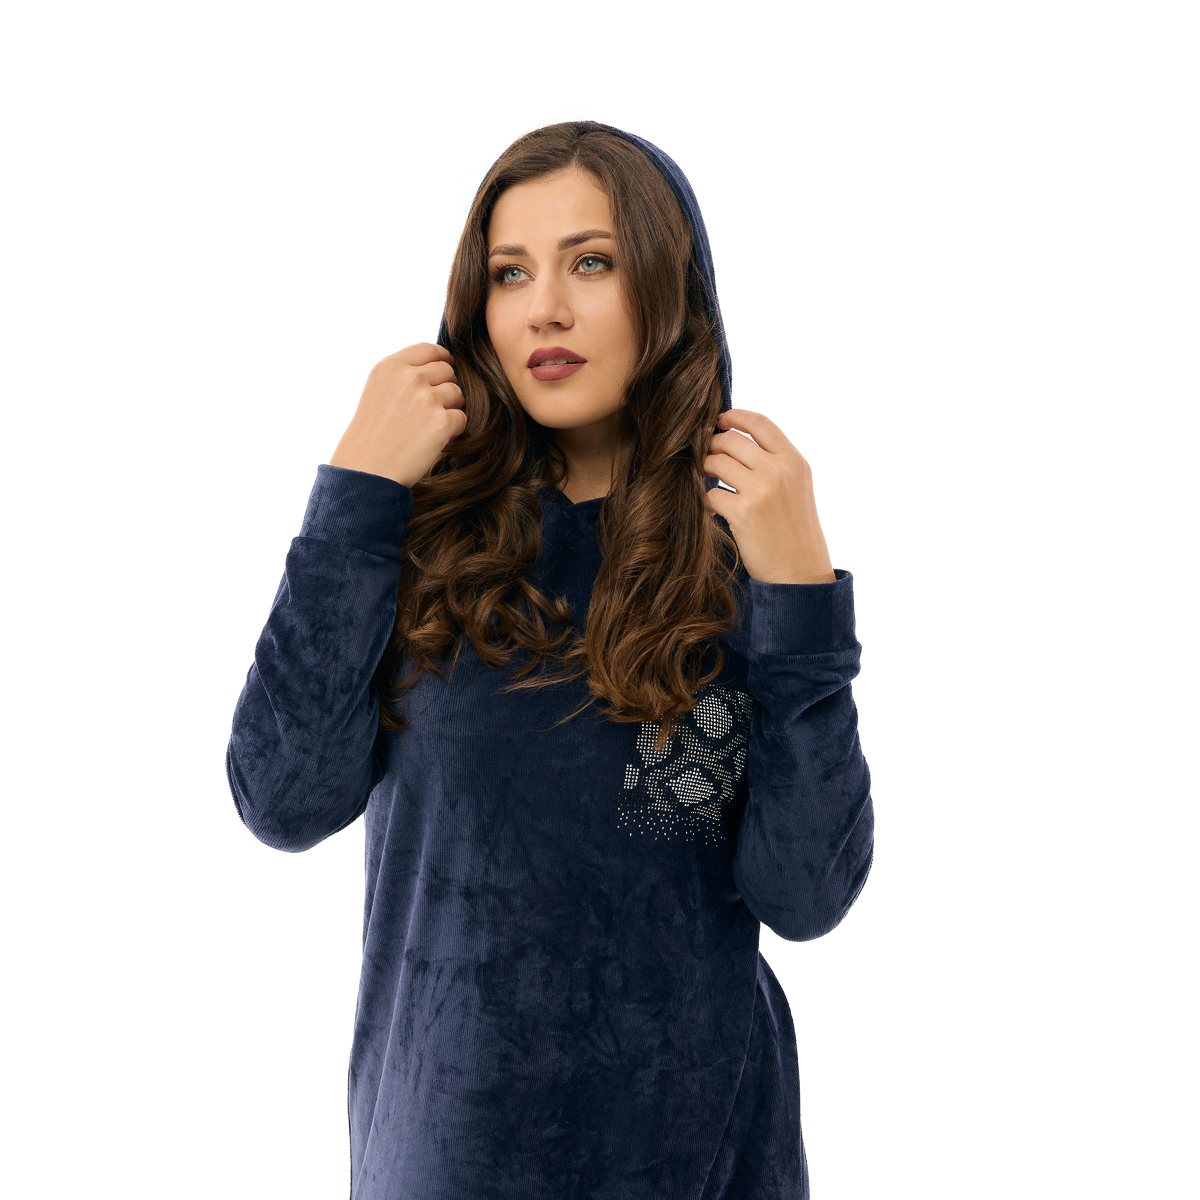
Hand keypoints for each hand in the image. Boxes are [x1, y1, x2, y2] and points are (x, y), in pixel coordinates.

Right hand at [329, 342, 467, 487]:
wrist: (366, 471)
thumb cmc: (370, 437)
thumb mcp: (377, 392)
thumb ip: (403, 376)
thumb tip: (439, 367)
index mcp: (390, 367)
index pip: (429, 349)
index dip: (442, 360)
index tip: (444, 371)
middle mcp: (409, 378)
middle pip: (447, 371)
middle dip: (444, 389)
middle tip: (430, 411)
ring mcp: (426, 399)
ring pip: (458, 394)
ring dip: (450, 409)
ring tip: (429, 427)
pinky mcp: (441, 422)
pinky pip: (461, 418)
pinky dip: (453, 431)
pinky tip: (434, 440)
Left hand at [702, 409, 836, 583]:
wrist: (800, 572)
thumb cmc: (795, 531)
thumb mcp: (797, 488)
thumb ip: (775, 463)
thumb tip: (736, 442)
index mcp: (794, 461)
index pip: (760, 423)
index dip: (734, 416)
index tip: (719, 419)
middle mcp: (779, 470)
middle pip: (731, 439)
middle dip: (712, 444)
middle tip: (706, 456)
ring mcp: (761, 490)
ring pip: (716, 462)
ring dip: (704, 470)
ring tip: (706, 480)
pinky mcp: (743, 513)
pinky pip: (709, 494)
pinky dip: (705, 500)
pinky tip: (711, 509)